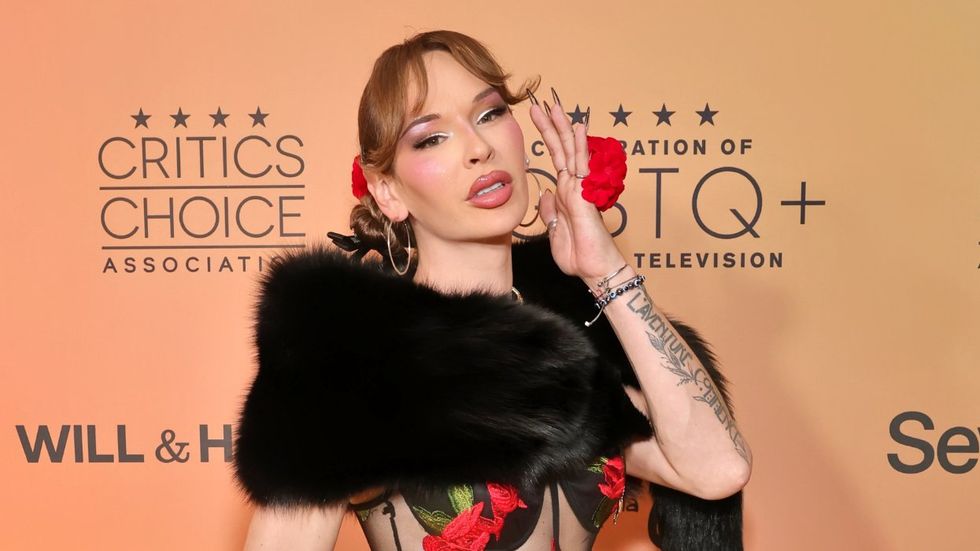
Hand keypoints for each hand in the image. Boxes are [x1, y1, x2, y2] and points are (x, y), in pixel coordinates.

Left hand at [528, 88, 625, 282]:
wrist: (594, 270)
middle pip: (561, 149)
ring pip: (570, 151)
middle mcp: (573, 186)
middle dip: (550, 125)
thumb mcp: (553, 230)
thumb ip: (549, 211)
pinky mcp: (585, 194)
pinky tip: (578, 127)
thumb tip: (545, 194)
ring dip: (562, 127)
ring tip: (554, 105)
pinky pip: (582, 166)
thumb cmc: (578, 254)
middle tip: (540, 103)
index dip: (546, 139)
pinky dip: (580, 145)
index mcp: (564, 194)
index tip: (537, 121)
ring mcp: (580, 188)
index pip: (555, 159)